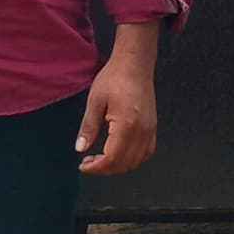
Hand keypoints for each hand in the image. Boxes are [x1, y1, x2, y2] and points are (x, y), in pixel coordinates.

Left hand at [74, 51, 159, 176]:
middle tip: (89, 161)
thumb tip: (80, 148)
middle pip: (124, 164)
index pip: (111, 159)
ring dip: (118, 165)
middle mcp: (141, 131)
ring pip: (136, 161)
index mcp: (126, 125)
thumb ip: (88, 127)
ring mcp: (150, 130)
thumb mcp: (95, 101)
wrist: (134, 64)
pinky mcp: (153, 127)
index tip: (83, 166)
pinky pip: (146, 152)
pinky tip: (119, 152)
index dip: (96, 168)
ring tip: (101, 158)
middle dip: (104, 169)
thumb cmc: (115, 78)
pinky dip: (133, 159)